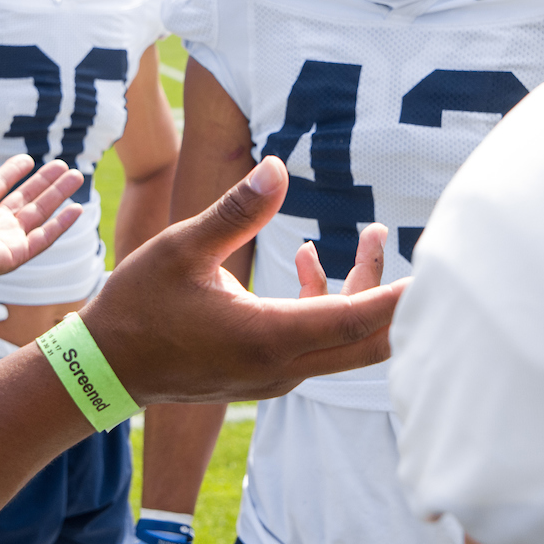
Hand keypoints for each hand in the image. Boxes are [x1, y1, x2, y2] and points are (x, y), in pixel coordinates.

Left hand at [0, 128, 84, 325]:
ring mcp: (3, 240)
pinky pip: (43, 239)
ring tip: (76, 176)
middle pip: (26, 199)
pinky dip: (61, 225)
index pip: (0, 186)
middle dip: (45, 182)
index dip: (14, 172)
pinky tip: (77, 209)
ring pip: (39, 214)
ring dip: (58, 195)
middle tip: (64, 165)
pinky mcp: (12, 255)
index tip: (28, 159)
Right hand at [81, 156, 400, 404]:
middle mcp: (282, 366)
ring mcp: (276, 376)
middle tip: (415, 244)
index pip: (356, 320)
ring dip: (363, 294)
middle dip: (397, 296)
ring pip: (344, 343)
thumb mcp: (180, 248)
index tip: (440, 275)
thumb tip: (277, 168)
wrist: (103, 369)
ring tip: (371, 235)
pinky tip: (311, 261)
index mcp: (268, 336)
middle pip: (368, 343)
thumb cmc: (136, 306)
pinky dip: (328, 305)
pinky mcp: (266, 374)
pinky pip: (318, 345)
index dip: (402, 298)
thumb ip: (235, 211)